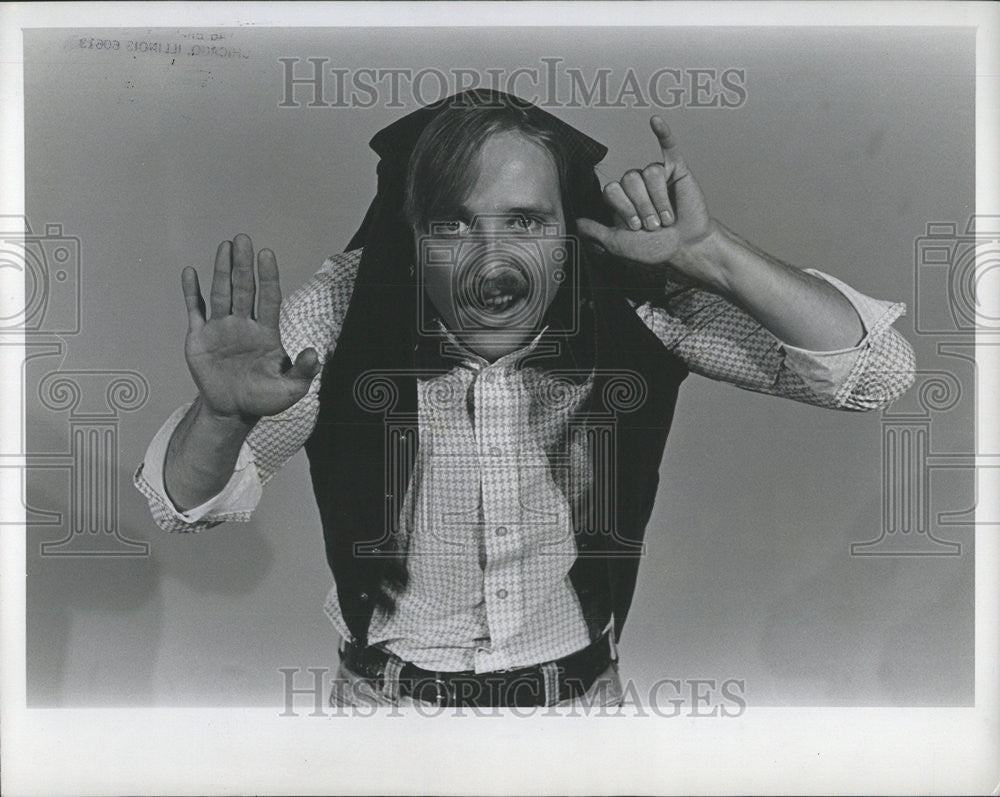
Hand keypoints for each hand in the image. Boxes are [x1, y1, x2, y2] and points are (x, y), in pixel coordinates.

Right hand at [181, 234, 319, 423]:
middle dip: (244, 264)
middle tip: (243, 238)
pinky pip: (195, 310)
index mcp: (267, 333)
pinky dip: (191, 292)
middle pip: (244, 289)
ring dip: (221, 270)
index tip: (267, 254)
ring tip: (224, 246)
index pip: (269, 298)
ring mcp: (221, 329)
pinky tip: (191, 272)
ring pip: (221, 293)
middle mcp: (244, 325)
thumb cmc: (264, 400)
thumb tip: (315, 353)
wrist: (232, 412)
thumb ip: (303, 372)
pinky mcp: (199, 338)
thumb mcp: (290, 390)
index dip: (268, 277)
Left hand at [576, 116, 721, 288]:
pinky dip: (663, 133)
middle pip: (629, 179)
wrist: (685, 249)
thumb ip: (595, 232)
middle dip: (642, 206)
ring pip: (650, 172)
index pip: (611, 189)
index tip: (636, 227)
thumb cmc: (654, 249)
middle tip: (653, 226)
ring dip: (658, 200)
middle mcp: (636, 186)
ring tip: (667, 219)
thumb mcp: (617, 244)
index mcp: (621, 200)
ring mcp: (656, 177)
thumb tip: (574, 222)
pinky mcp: (676, 170)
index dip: (624, 208)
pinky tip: (655, 121)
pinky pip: (668, 146)